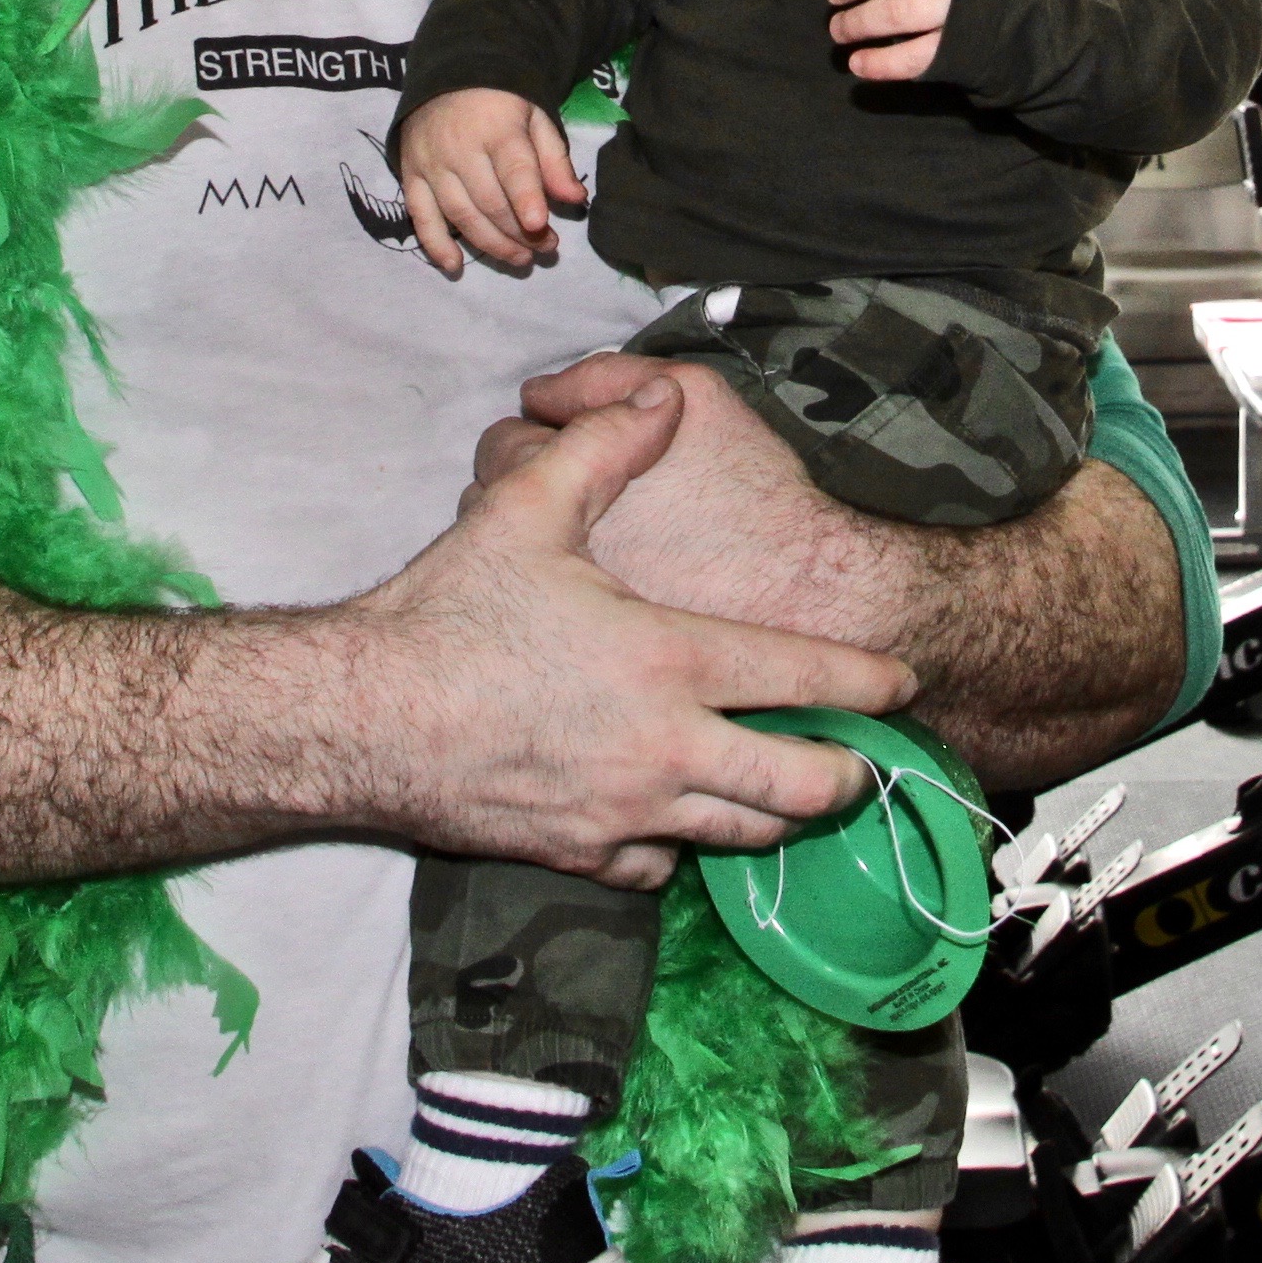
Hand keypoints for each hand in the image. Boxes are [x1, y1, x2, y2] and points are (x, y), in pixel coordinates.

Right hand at [346, 374, 907, 886]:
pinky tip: (678, 820)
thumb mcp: (526, 509)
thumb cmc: (444, 616)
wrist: (357, 721)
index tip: (903, 683)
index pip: (803, 679)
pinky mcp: (579, 856)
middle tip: (863, 763)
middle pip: (799, 790)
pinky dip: (684, 847)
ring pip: (740, 838)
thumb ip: (605, 446)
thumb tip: (660, 394)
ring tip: (792, 794)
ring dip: (776, 817)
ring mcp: (625, 815)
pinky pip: (661, 868)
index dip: (868, 683)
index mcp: (668, 662)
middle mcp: (665, 751)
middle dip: (848, 779)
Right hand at [393, 89, 580, 273]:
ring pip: (460, 214)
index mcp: (496, 128)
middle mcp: (459, 147)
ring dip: (490, 244)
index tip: (539, 225)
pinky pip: (420, 215)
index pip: (513, 169)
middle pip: (489, 201)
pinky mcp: (410, 174)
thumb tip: (575, 199)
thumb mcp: (536, 118)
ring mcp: (430, 163)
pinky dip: (434, 244)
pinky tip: (454, 266)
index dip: (526, 198)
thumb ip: (555, 160)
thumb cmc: (501, 101)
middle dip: (519, 233)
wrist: (448, 75)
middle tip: (545, 249)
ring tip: (520, 259)